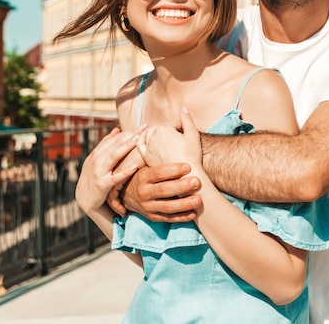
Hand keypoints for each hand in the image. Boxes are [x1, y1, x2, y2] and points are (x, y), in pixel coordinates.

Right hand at [74, 127, 139, 214]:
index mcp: (97, 153)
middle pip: (115, 145)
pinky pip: (115, 178)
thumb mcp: (97, 159)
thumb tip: (117, 129)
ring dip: (126, 147)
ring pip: (114, 157)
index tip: (141, 127)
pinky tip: (135, 166)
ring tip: (138, 140)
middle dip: (129, 135)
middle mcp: (96, 160)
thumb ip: (107, 145)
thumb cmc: (94, 176)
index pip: (114, 139)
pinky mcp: (102, 185)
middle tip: (143, 129)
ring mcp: (99, 172)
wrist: (84, 198)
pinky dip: (125, 172)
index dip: (127, 132)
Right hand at [119, 108, 204, 222]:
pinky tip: (193, 214)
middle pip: (164, 191)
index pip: (157, 172)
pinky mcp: (153, 217)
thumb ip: (169, 132)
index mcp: (142, 175)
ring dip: (184, 205)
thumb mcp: (147, 152)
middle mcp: (143, 192)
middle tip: (197, 182)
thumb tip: (184, 109)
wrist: (129, 193)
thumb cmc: (144, 168)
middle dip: (181, 187)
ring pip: (167, 208)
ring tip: (199, 200)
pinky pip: (167, 218)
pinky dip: (181, 217)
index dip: (173, 170)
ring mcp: (148, 206)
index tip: (188, 166)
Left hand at [138, 107, 202, 169]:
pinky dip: (142, 140)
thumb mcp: (193, 134)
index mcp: (163, 128)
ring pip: (149, 134)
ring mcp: (148, 147)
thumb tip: (183, 108)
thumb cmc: (191, 155)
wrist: (186, 176)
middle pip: (161, 128)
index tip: (189, 135)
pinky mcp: (146, 157)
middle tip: (180, 139)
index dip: (182, 128)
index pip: (173, 124)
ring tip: (167, 139)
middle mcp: (152, 136)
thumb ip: (187, 119)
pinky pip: (140, 145)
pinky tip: (148, 141)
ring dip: (156, 134)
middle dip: (169, 131)